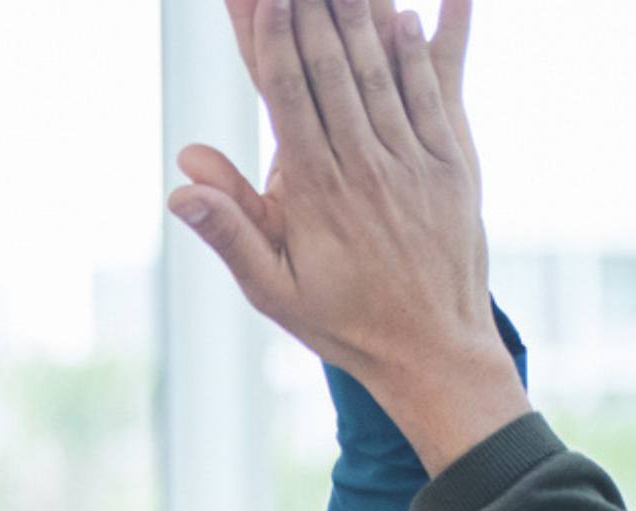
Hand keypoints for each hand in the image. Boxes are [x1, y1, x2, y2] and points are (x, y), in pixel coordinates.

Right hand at [171, 0, 527, 471]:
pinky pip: (440, 93)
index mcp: (319, 191)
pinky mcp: (455, 164)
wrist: (434, 352)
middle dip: (313, 9)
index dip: (275, 37)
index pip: (290, 95)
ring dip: (363, 14)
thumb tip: (180, 184)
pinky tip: (419, 9)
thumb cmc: (344, 321)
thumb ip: (230, 231)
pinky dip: (428, 48)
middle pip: (335, 68)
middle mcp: (368, 166)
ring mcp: (415, 161)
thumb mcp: (273, 290)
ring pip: (384, 72)